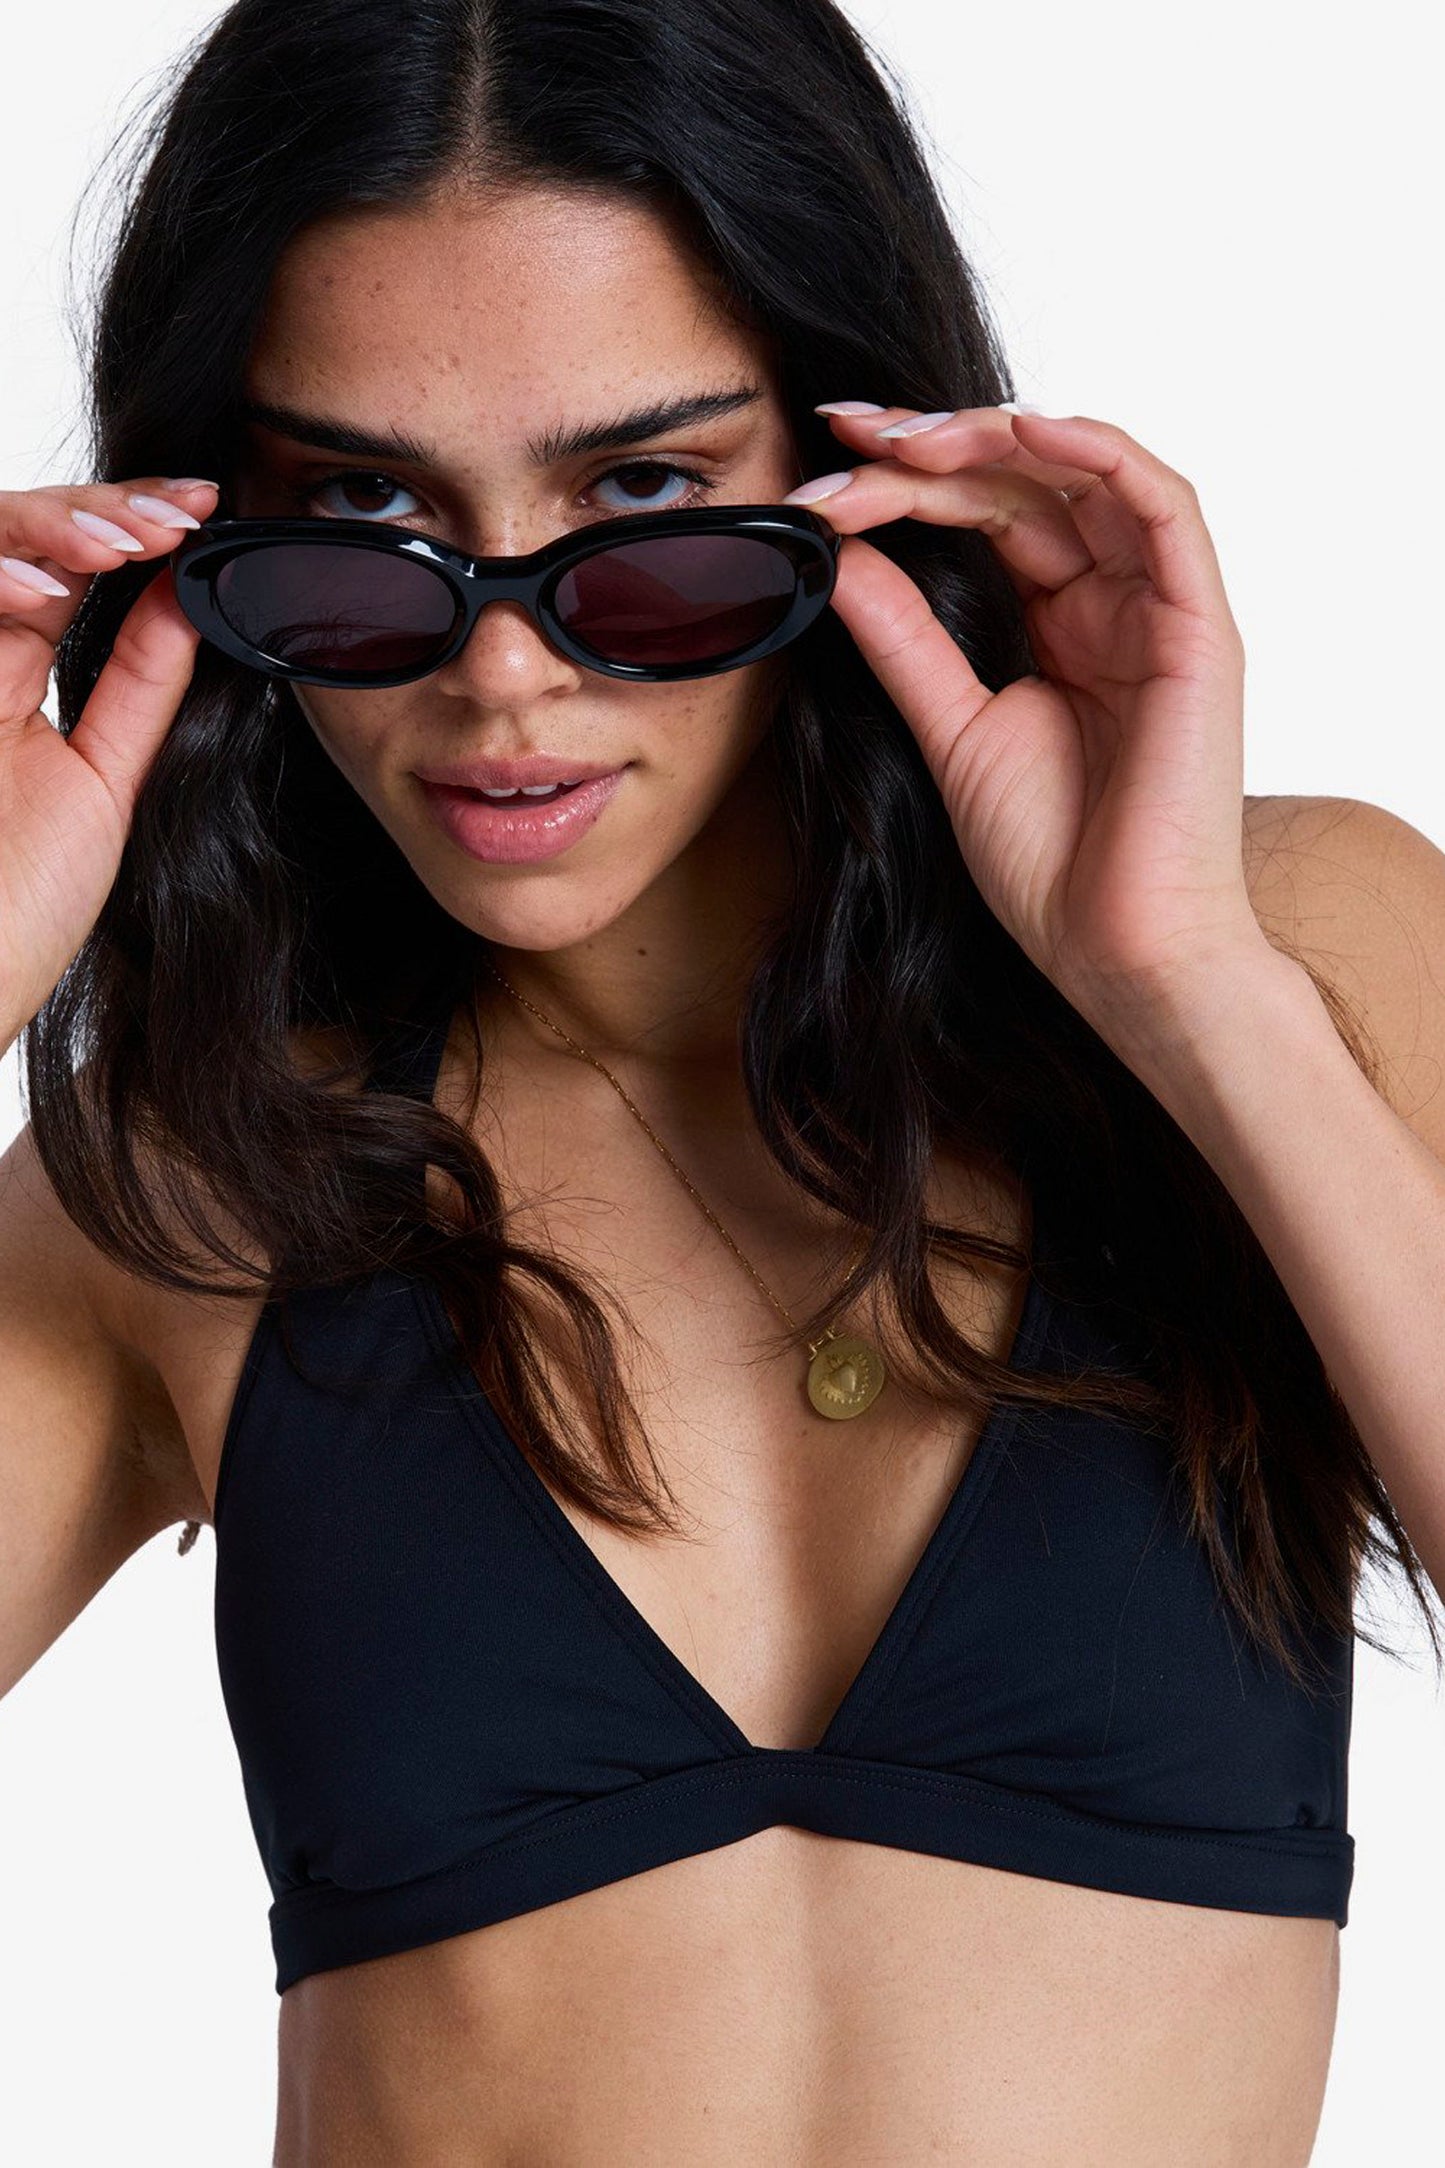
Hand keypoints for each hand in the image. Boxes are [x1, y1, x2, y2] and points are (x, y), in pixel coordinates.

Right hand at [0, 476, 216, 1041]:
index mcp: (9, 676)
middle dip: (98, 508)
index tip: (204, 509)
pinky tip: (43, 590)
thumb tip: (190, 592)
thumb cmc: (21, 908)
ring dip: (46, 527)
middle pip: (16, 534)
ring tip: (123, 543)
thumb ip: (142, 685)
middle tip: (176, 514)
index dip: (129, 523)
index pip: (65, 564)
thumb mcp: (105, 778)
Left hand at [785, 402, 1273, 1033]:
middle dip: (930, 449)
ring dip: (995, 436)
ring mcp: (1161, 609)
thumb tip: (836, 554)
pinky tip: (1021, 429)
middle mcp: (1114, 603)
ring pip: (1086, 474)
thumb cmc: (1052, 862)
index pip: (983, 518)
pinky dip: (1096, 453)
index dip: (903, 486)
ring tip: (907, 436)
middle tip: (844, 437)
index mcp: (1061, 626)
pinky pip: (1162, 505)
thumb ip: (902, 638)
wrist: (1116, 948)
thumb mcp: (950, 729)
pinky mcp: (1200, 626)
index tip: (818, 482)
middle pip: (1024, 483)